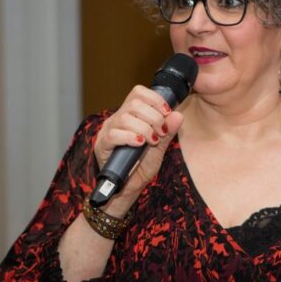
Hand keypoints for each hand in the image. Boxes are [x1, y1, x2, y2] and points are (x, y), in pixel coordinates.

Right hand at [94, 85, 183, 200]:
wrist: (129, 188)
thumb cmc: (141, 166)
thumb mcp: (159, 146)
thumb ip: (168, 131)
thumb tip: (178, 115)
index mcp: (129, 115)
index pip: (138, 92)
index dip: (155, 99)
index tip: (167, 113)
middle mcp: (117, 119)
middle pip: (134, 103)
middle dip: (154, 117)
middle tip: (160, 132)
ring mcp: (107, 131)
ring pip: (125, 117)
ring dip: (145, 128)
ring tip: (152, 141)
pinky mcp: (102, 145)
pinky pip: (114, 135)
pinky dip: (131, 137)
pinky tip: (140, 144)